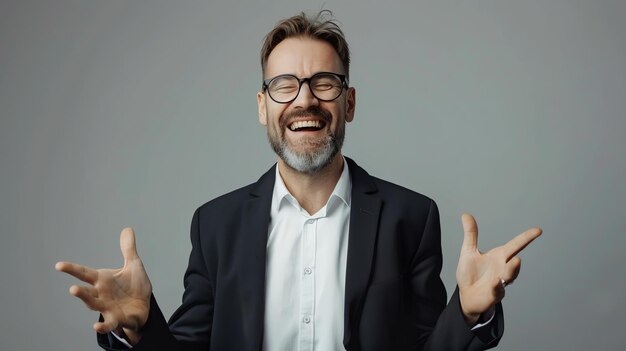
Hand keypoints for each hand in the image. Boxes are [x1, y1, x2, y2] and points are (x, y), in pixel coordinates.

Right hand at [55, 228, 151, 342]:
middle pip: (86, 292)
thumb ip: (128, 249)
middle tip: (72, 287)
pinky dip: (102, 326)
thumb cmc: (135, 287)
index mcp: (102, 280)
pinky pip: (108, 324)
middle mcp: (101, 294)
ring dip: (86, 301)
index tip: (58, 265)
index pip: (84, 273)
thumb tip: (127, 229)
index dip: (72, 269)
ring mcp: (107, 307)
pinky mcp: (117, 319)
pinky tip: (96, 326)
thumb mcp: (133, 265)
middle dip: (79, 291)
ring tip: (77, 293)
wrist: (144, 307)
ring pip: (94, 305)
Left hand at [456, 214, 541, 324]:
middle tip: (521, 251)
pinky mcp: (493, 294)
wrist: (466, 295)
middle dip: (519, 256)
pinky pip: (497, 290)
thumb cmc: (471, 273)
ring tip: (516, 261)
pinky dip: (497, 287)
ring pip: (509, 276)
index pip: (515, 245)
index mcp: (499, 256)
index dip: (526, 238)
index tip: (538, 230)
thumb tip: (466, 215)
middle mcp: (503, 268)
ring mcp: (500, 282)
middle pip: (514, 262)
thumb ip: (471, 234)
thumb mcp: (468, 251)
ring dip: (512, 270)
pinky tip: (495, 282)